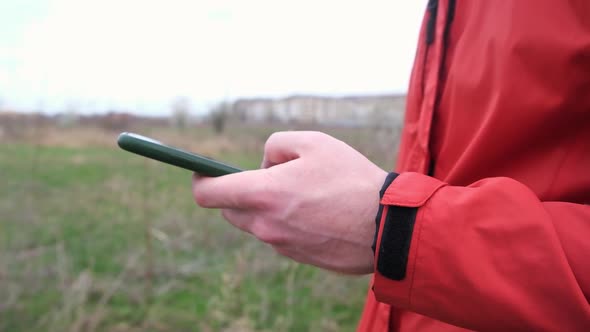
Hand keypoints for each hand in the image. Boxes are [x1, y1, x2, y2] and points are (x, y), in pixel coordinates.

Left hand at [192, 131, 386, 273]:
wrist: (387, 226)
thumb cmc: (351, 179)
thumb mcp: (314, 142)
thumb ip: (276, 144)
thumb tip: (264, 164)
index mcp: (264, 194)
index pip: (208, 194)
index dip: (200, 181)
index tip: (203, 172)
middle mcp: (266, 225)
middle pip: (230, 210)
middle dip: (239, 192)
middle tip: (270, 177)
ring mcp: (281, 245)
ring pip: (257, 223)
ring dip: (266, 206)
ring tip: (304, 192)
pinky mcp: (298, 257)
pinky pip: (279, 236)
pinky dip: (286, 222)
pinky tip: (317, 212)